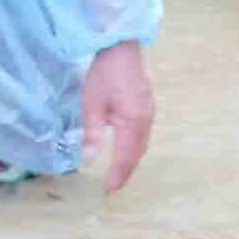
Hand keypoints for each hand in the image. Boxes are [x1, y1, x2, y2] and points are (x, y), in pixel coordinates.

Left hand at [81, 40, 154, 192]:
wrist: (121, 48)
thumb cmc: (104, 74)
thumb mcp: (92, 104)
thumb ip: (92, 134)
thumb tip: (88, 160)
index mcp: (134, 122)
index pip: (126, 157)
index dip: (117, 175)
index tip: (107, 190)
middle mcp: (147, 121)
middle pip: (138, 153)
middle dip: (125, 171)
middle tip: (112, 185)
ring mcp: (150, 113)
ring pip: (142, 144)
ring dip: (131, 160)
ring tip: (117, 172)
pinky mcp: (147, 106)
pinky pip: (143, 134)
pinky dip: (134, 147)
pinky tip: (124, 149)